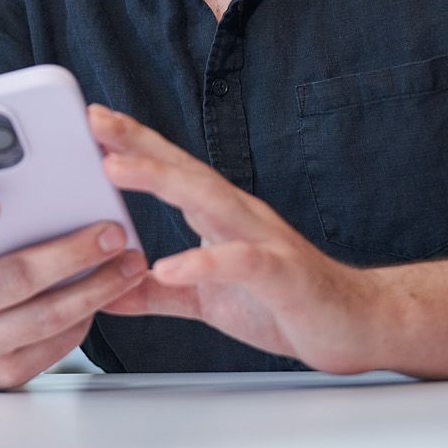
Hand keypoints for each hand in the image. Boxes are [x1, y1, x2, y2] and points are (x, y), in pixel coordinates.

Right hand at [0, 193, 146, 390]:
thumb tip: (27, 175)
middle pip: (18, 276)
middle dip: (73, 253)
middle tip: (112, 233)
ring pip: (49, 314)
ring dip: (99, 288)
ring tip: (131, 264)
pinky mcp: (7, 371)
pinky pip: (58, 341)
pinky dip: (88, 315)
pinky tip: (109, 293)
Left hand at [88, 105, 384, 373]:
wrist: (356, 327)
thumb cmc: (283, 304)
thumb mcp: (206, 300)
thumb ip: (159, 293)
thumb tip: (107, 292)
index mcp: (221, 216)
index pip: (172, 170)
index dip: (133, 144)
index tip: (91, 121)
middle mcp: (240, 216)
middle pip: (184, 170)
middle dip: (138, 143)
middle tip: (94, 120)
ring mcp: (263, 241)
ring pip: (209, 200)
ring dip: (160, 180)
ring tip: (114, 168)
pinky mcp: (283, 276)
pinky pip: (241, 263)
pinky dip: (204, 262)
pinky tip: (170, 264)